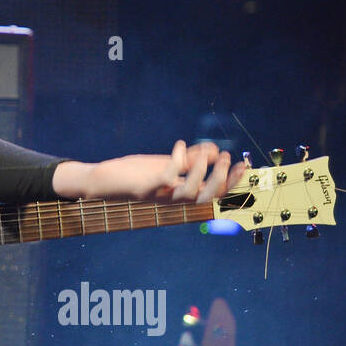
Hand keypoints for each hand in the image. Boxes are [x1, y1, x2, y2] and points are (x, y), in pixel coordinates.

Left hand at [53, 140, 245, 202]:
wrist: (101, 181)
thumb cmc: (133, 173)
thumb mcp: (164, 165)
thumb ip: (188, 159)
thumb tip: (212, 149)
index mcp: (181, 193)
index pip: (213, 192)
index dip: (232, 182)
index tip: (245, 165)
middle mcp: (173, 199)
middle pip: (207, 197)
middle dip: (222, 179)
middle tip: (227, 158)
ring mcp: (160, 196)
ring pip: (190, 193)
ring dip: (203, 172)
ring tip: (210, 153)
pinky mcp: (145, 188)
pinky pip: (167, 178)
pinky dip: (177, 161)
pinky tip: (180, 145)